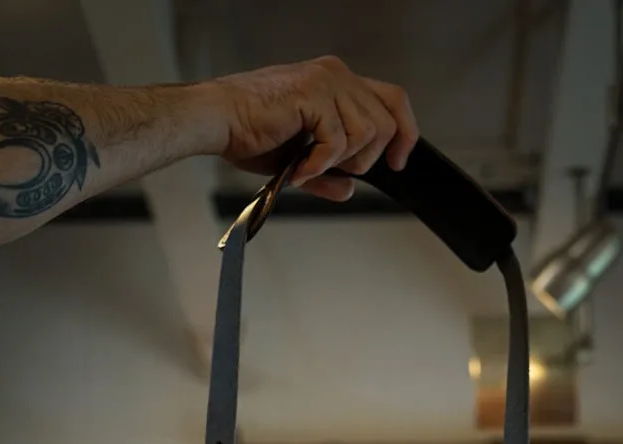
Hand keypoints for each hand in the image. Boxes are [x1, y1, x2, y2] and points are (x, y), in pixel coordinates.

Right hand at [194, 57, 418, 201]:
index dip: (405, 132)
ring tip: (310, 166)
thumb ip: (328, 173)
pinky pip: (339, 140)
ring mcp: (326, 81)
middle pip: (388, 119)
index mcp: (337, 82)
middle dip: (368, 157)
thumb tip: (350, 190)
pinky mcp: (313, 94)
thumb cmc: (248, 133)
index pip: (393, 99)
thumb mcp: (298, 161)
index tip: (397, 162)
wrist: (217, 121)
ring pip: (368, 131)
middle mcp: (336, 75)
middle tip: (337, 170)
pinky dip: (320, 164)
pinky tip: (297, 169)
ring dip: (342, 160)